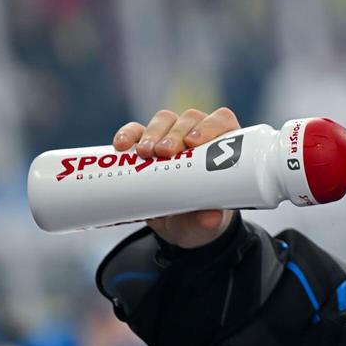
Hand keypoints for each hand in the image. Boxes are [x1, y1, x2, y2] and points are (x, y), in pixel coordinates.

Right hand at [112, 107, 240, 247]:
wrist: (178, 226)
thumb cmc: (202, 215)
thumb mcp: (207, 222)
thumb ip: (210, 220)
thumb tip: (210, 218)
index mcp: (223, 146)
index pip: (222, 121)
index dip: (210, 125)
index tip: (194, 142)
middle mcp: (198, 135)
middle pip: (190, 119)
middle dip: (177, 133)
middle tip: (165, 151)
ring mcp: (171, 137)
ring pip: (164, 120)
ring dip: (153, 133)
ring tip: (145, 153)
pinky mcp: (146, 145)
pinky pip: (136, 131)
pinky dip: (128, 134)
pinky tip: (122, 146)